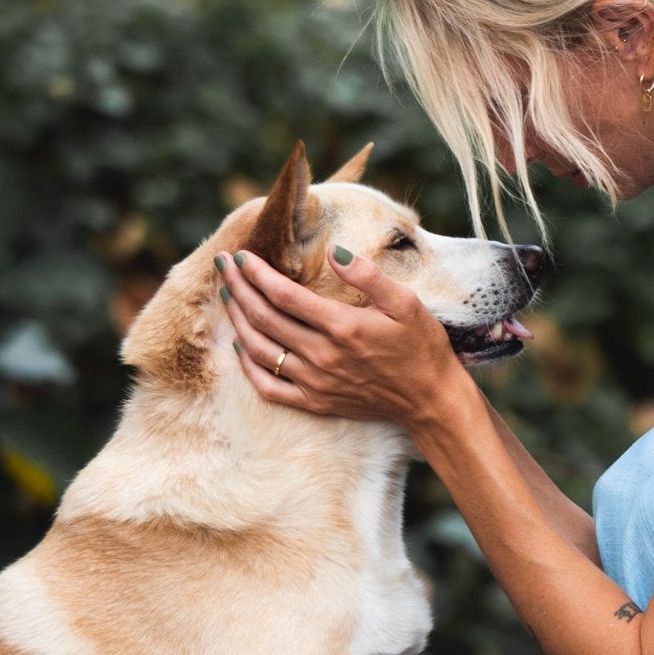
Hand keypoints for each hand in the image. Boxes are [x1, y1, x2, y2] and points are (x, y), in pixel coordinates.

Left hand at [219, 246, 470, 435]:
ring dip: (237, 321)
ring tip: (228, 297)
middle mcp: (322, 355)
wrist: (430, 399)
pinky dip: (248, 367)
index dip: (256, 273)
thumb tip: (334, 252)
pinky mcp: (315, 402)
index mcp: (342, 326)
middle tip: (223, 266)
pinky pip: (269, 387)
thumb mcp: (406, 302)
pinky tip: (241, 347)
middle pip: (263, 318)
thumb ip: (368, 275)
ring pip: (259, 350)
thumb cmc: (421, 346)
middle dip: (238, 288)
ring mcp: (315, 381)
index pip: (283, 295)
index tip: (241, 255)